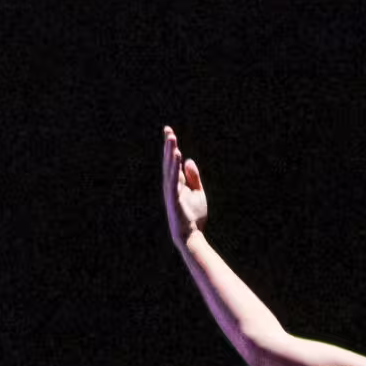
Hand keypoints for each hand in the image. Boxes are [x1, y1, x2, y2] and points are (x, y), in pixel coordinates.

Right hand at [162, 127, 206, 247]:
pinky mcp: (174, 197)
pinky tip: (176, 154)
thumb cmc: (193, 216)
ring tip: (171, 138)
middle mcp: (170, 186)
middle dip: (168, 146)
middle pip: (169, 162)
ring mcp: (171, 192)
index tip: (169, 133)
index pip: (172, 162)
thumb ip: (193, 176)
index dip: (170, 148)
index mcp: (176, 184)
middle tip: (168, 130)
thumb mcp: (197, 192)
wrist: (191, 235)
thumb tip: (188, 159)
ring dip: (169, 153)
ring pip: (169, 168)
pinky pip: (174, 178)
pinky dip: (175, 166)